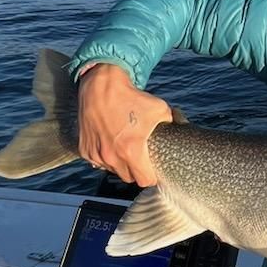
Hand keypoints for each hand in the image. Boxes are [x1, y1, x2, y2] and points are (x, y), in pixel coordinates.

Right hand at [77, 63, 170, 186]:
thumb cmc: (131, 98)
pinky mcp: (84, 150)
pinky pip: (98, 163)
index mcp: (131, 150)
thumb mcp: (159, 108)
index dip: (151, 176)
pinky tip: (110, 143)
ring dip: (120, 164)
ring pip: (113, 171)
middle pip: (128, 178)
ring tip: (124, 147)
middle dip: (136, 171)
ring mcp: (96, 155)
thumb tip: (182, 128)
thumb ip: (173, 122)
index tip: (153, 170)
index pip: (144, 180)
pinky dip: (104, 158)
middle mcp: (112, 156)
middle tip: (140, 157)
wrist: (101, 87)